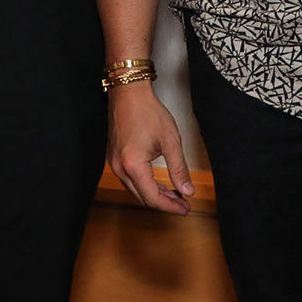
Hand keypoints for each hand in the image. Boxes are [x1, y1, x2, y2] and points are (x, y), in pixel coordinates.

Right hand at [106, 80, 193, 213]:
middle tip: (183, 204)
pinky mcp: (114, 157)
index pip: (152, 198)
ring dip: (154, 194)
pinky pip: (129, 179)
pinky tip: (157, 182)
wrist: (128, 93)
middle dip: (164, 203)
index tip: (185, 208)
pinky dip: (144, 184)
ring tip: (174, 194)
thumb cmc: (147, 111)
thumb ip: (179, 169)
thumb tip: (187, 190)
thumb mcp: (170, 141)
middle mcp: (119, 167)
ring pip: (135, 189)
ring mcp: (114, 162)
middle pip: (142, 197)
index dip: (171, 206)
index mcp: (133, 165)